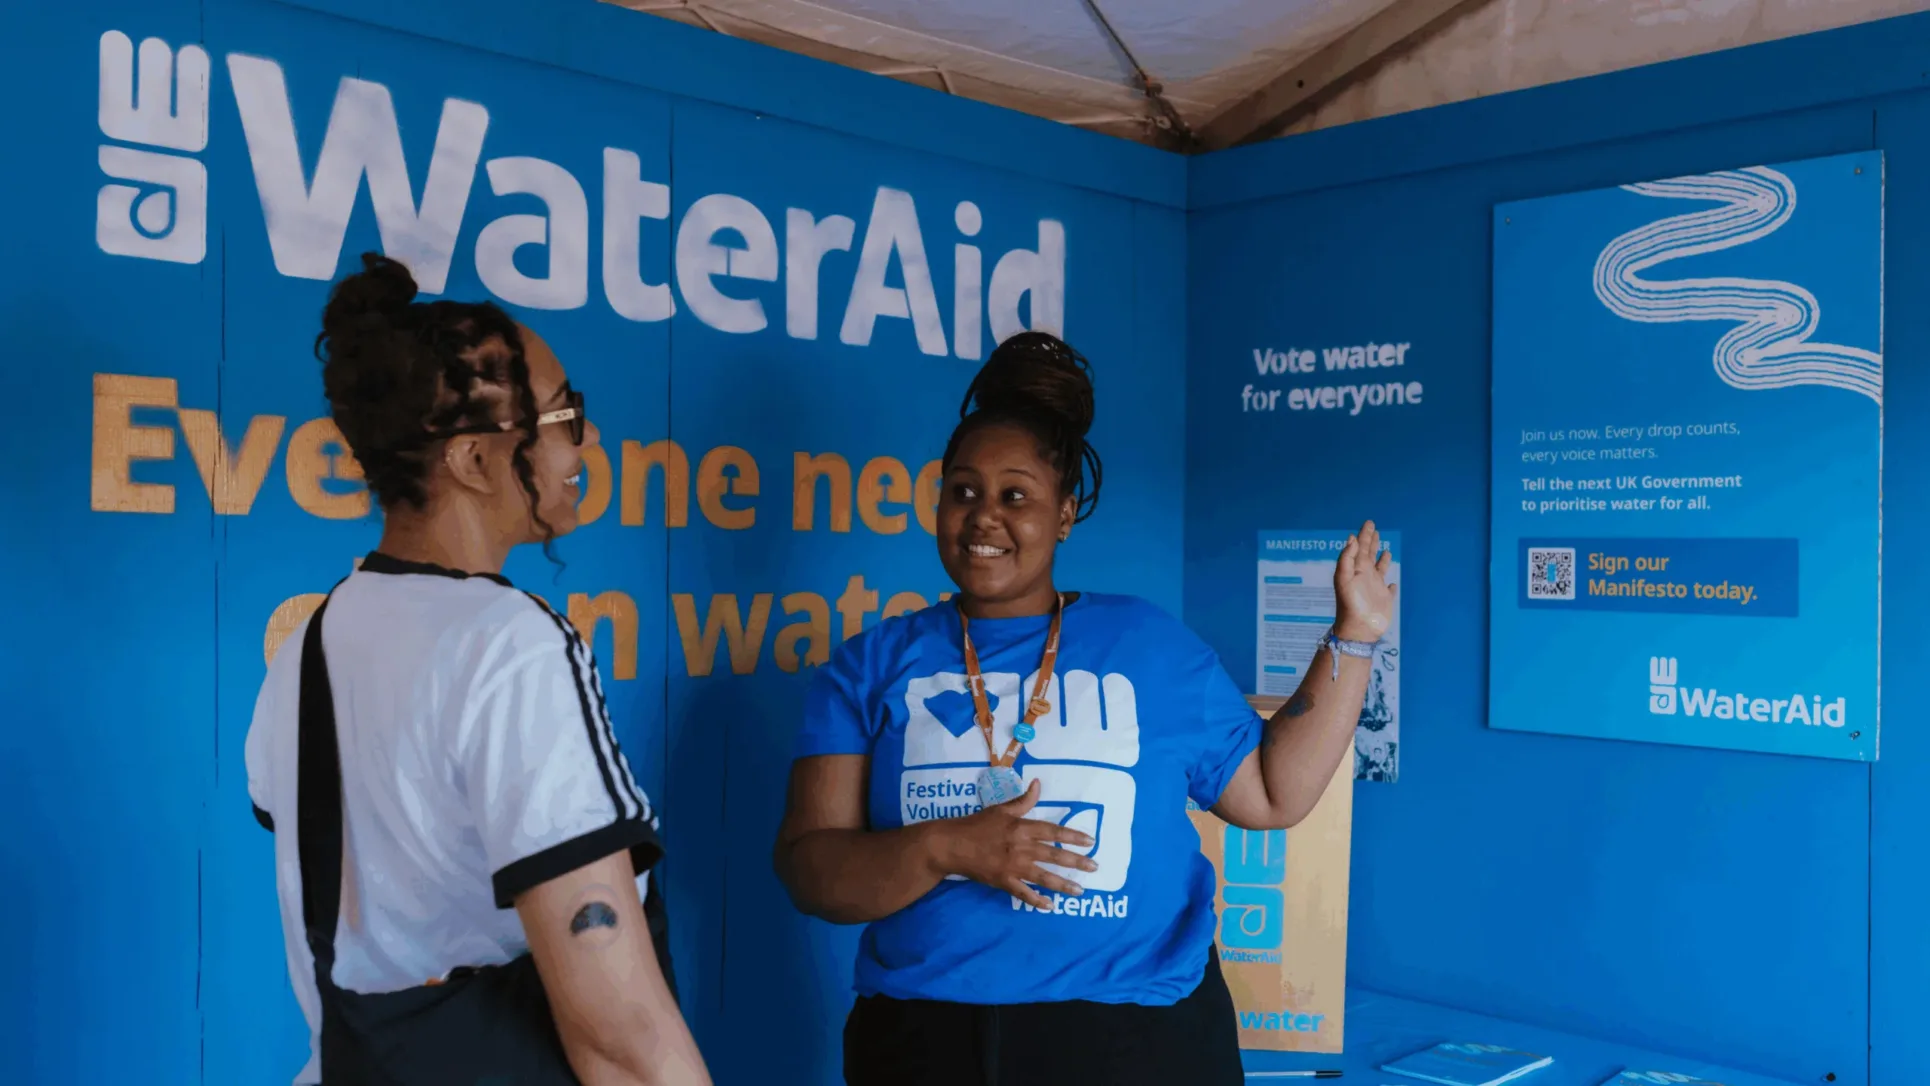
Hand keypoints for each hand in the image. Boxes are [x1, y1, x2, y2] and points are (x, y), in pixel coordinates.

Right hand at [928, 779, 1096, 908]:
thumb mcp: (1000, 809)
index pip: (1052, 831)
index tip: (1090, 842)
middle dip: (1076, 861)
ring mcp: (1012, 866)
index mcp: (1021, 827)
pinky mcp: (1003, 881)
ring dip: (1063, 884)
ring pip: (1043, 876)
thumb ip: (1023, 800)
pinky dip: (1036, 900)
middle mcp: (1021, 847)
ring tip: (1080, 890)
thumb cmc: (976, 824)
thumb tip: (1038, 784)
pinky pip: (1023, 893)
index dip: (1072, 836)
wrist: (951, 844)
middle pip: (1054, 855)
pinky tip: (1049, 906)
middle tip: (1095, 867)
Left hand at [1333, 519, 1396, 642]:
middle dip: (1371, 541)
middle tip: (1374, 528)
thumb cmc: (1351, 604)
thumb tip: (1352, 539)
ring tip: (1385, 549)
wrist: (1359, 628)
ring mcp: (1375, 588)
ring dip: (1381, 559)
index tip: (1368, 523)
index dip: (1364, 535)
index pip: (1360, 547)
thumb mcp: (1344, 578)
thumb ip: (1347, 558)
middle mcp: (1366, 576)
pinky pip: (1389, 589)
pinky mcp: (1385, 599)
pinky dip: (1391, 585)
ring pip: (1379, 569)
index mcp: (1356, 569)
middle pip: (1369, 554)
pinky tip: (1391, 582)